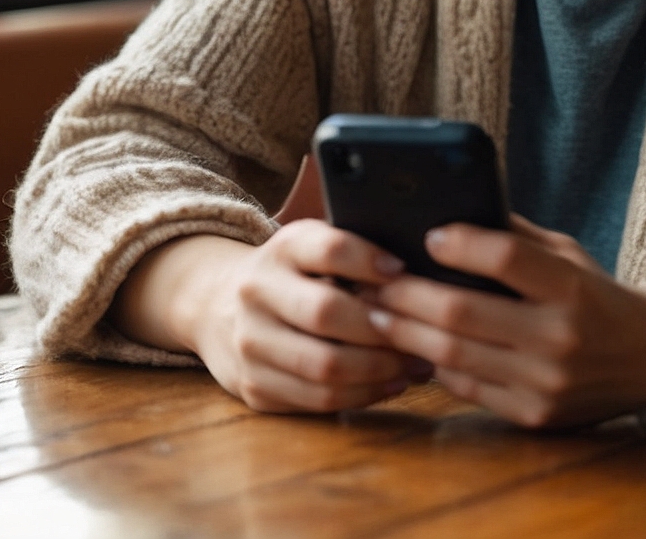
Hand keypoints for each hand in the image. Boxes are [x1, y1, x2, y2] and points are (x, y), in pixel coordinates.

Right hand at [113, 223, 430, 413]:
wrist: (218, 305)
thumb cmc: (294, 274)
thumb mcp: (313, 246)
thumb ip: (356, 251)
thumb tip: (426, 270)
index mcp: (283, 249)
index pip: (328, 249)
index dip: (369, 260)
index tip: (404, 271)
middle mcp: (258, 292)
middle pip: (326, 312)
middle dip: (382, 329)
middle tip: (423, 335)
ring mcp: (250, 343)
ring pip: (323, 365)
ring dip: (378, 370)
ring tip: (415, 366)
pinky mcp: (253, 385)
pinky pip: (315, 398)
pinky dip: (360, 395)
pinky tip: (389, 384)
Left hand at [366, 216, 645, 427]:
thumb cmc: (598, 296)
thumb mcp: (569, 255)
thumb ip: (515, 238)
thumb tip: (450, 217)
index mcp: (572, 287)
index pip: (506, 257)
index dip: (460, 243)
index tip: (428, 235)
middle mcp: (560, 338)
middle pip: (461, 313)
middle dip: (407, 295)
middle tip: (375, 281)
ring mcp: (545, 384)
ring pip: (452, 357)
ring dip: (405, 332)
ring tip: (378, 313)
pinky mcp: (534, 418)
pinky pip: (466, 389)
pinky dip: (434, 366)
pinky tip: (414, 346)